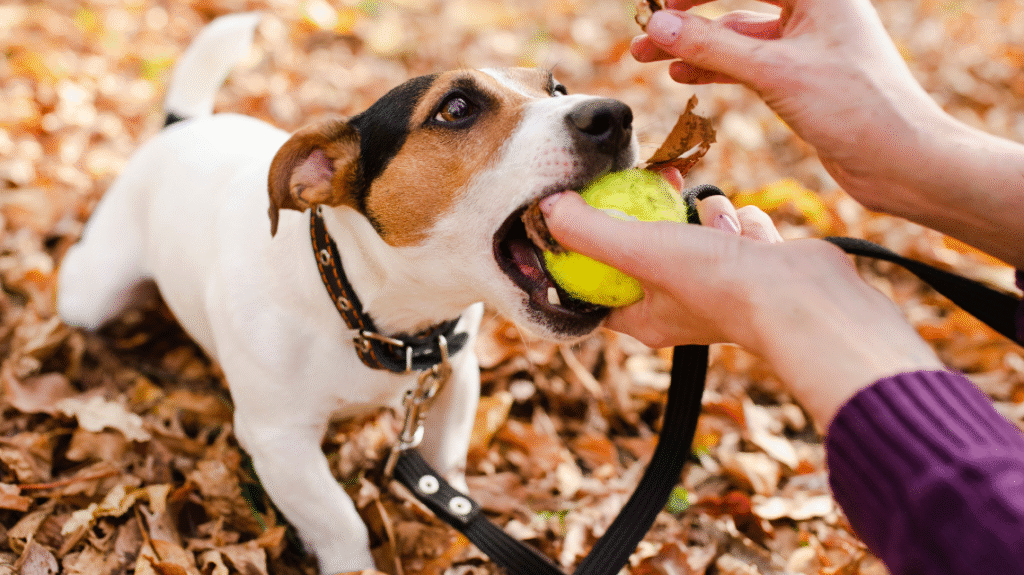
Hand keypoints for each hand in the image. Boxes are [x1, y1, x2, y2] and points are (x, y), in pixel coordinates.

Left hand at [540, 187, 943, 427]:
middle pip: (648, 248)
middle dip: (651, 213)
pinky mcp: (755, 267)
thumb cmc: (719, 284)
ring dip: (704, 216)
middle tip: (651, 179)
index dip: (589, 248)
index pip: (600, 283)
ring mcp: (721, 286)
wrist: (806, 297)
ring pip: (695, 231)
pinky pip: (737, 229)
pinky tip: (750, 232)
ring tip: (713, 218)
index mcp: (645, 316)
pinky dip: (741, 222)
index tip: (587, 209)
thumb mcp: (639, 251)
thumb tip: (548, 208)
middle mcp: (681, 305)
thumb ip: (590, 230)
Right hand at [632, 0, 944, 210]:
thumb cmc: (857, 108)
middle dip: (687, 15)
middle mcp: (815, 8)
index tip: (656, 4)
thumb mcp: (775, 72)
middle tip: (645, 27)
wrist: (902, 161)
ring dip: (694, 45)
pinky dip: (715, 67)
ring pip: (738, 35)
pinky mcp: (801, 75)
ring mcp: (807, 42)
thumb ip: (713, 46)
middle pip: (737, 1)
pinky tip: (682, 74)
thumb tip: (658, 26)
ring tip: (648, 55)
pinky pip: (747, 62)